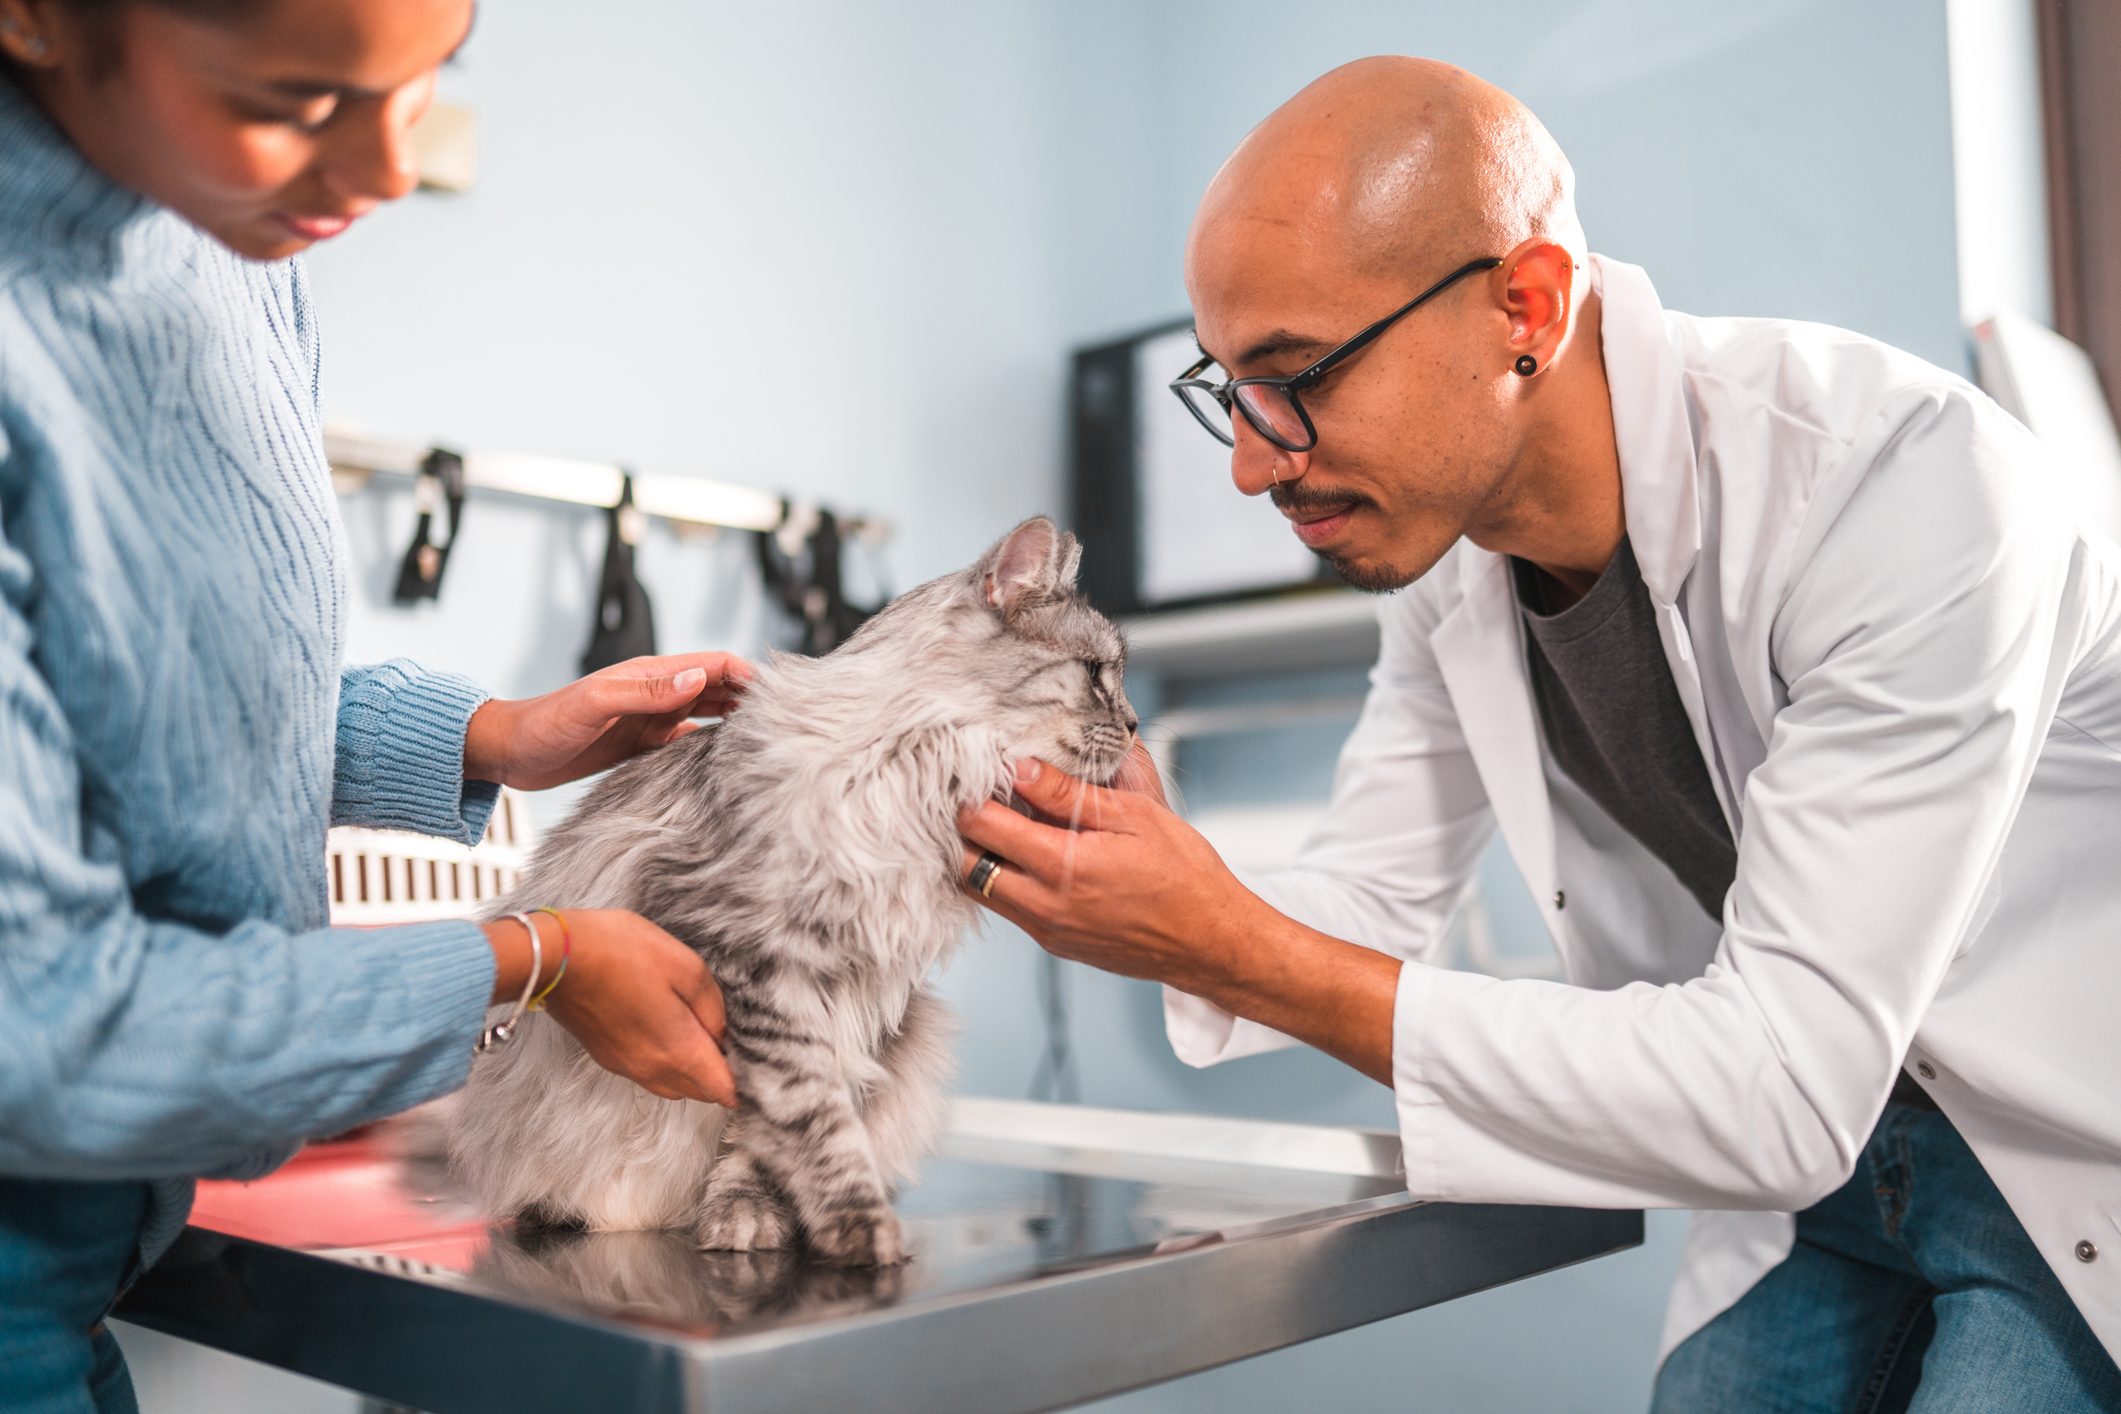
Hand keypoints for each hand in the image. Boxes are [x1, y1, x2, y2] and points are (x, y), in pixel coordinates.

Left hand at [464, 653, 753, 789]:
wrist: (510, 752)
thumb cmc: (544, 724)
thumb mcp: (594, 705)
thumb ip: (645, 691)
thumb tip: (697, 677)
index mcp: (651, 674)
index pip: (714, 664)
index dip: (749, 675)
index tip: (780, 696)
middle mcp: (657, 692)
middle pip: (719, 688)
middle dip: (752, 699)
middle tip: (786, 724)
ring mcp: (651, 718)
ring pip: (709, 714)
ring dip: (735, 723)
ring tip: (767, 743)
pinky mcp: (643, 745)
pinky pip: (688, 742)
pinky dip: (711, 749)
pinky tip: (726, 765)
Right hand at [484, 909, 736, 1105]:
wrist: (555, 956)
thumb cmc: (620, 953)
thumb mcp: (685, 966)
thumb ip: (711, 1007)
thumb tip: (721, 1033)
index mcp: (677, 1051)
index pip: (722, 1091)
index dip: (744, 1081)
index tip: (756, 1061)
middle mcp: (652, 1070)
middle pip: (699, 1091)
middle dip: (720, 1075)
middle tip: (731, 1040)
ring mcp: (626, 1066)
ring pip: (673, 1085)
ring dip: (692, 1070)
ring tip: (700, 1032)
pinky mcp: (607, 1057)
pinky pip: (648, 1072)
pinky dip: (666, 1060)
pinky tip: (666, 1027)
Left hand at [955, 755, 1263, 992]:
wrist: (1211, 942)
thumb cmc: (1185, 876)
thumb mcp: (1134, 817)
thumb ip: (1068, 795)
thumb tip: (1021, 769)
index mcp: (1062, 867)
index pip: (983, 826)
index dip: (969, 794)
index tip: (972, 771)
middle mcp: (1044, 906)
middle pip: (964, 865)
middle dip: (961, 828)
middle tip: (975, 795)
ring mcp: (1046, 930)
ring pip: (980, 891)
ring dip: (979, 856)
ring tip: (1000, 821)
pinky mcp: (1055, 943)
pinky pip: (1008, 909)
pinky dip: (1003, 880)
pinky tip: (1027, 854)